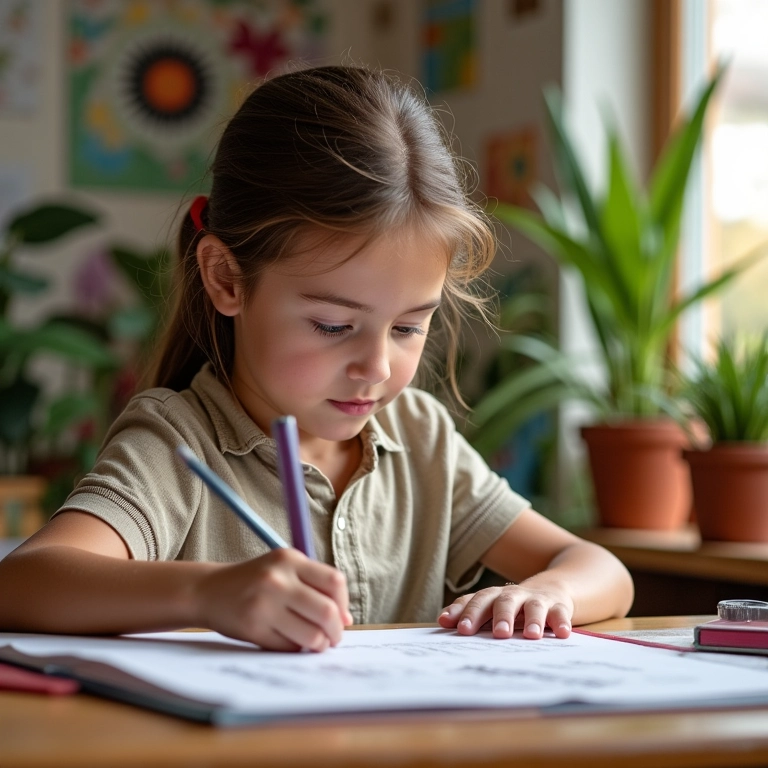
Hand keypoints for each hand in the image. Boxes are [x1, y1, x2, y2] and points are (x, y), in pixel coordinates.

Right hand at [194, 548, 352, 651]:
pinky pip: (289, 647)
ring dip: (319, 644)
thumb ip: (316, 588)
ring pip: (311, 635)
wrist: (209, 590)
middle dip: (337, 631)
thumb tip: (346, 620)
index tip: (341, 616)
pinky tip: (290, 641)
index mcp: (289, 559)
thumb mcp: (284, 570)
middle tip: (334, 638)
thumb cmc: (256, 581)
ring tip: (315, 643)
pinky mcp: (253, 628)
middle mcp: (277, 579)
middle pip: (327, 611)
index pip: (335, 582)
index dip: (344, 604)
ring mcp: (264, 604)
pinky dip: (296, 649)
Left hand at [437, 583, 572, 639]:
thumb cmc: (512, 606)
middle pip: (504, 602)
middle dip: (500, 616)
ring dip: (532, 619)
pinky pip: (560, 613)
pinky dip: (561, 622)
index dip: (467, 612)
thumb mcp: (491, 608)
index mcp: (493, 597)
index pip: (477, 601)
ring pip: (533, 607)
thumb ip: (469, 614)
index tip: (457, 627)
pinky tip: (562, 633)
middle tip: (498, 634)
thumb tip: (442, 621)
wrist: (551, 589)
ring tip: (532, 635)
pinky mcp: (558, 607)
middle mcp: (513, 596)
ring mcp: (536, 600)